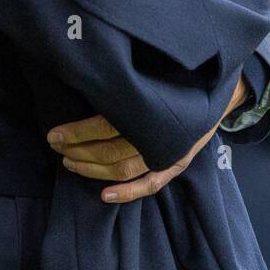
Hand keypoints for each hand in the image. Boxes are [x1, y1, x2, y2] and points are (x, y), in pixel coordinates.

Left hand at [48, 83, 249, 203]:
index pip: (104, 125)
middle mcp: (158, 133)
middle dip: (78, 151)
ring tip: (70, 163)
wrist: (214, 88)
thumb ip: (121, 82)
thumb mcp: (147, 73)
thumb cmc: (172, 77)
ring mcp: (168, 152)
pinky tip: (104, 196)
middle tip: (56, 147)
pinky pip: (151, 185)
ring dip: (94, 170)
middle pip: (110, 150)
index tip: (54, 133)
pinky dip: (127, 193)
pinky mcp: (176, 164)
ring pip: (124, 169)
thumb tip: (85, 77)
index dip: (77, 132)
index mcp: (147, 107)